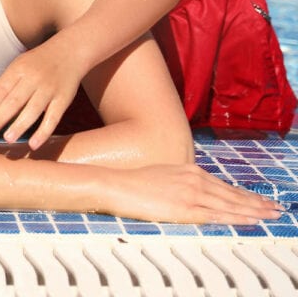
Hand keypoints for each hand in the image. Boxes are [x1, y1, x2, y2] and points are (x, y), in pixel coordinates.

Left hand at [0, 40, 86, 147]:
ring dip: (18, 126)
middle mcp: (33, 78)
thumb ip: (6, 84)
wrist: (70, 52)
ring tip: (7, 138)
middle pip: (14, 101)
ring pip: (32, 111)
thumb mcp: (20, 65)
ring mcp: (49, 89)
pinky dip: (43, 133)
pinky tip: (33, 144)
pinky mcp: (64, 99)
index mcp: (19, 69)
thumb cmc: (39, 62)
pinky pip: (52, 119)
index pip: (1, 89)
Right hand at [106, 165, 283, 223]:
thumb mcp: (162, 176)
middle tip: (277, 208)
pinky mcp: (185, 207)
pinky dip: (237, 218)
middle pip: (233, 194)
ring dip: (254, 210)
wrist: (115, 184)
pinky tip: (251, 221)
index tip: (261, 199)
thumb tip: (190, 193)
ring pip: (231, 204)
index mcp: (190, 170)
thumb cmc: (133, 182)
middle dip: (257, 202)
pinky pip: (218, 215)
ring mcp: (192, 193)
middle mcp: (195, 179)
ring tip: (271, 215)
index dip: (246, 194)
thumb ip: (180, 183)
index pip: (225, 185)